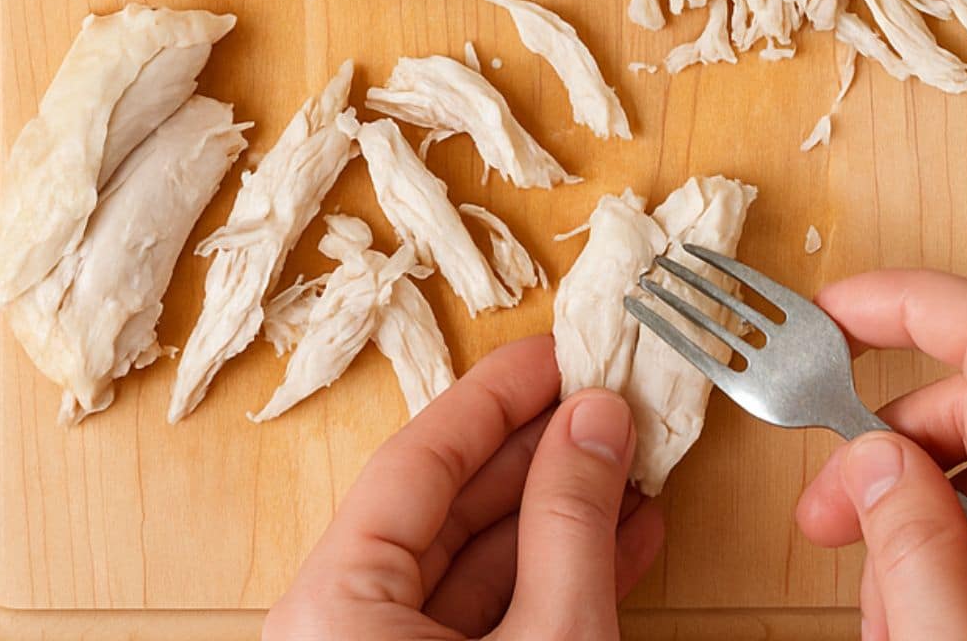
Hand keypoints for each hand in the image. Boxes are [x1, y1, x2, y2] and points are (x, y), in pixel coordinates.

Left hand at [263, 334, 663, 639]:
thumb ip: (569, 521)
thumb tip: (597, 415)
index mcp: (336, 604)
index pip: (419, 458)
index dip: (496, 395)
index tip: (557, 352)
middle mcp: (345, 625)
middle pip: (448, 502)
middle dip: (540, 450)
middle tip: (606, 400)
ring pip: (479, 559)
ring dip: (563, 513)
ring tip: (631, 462)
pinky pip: (493, 615)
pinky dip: (559, 575)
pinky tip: (624, 536)